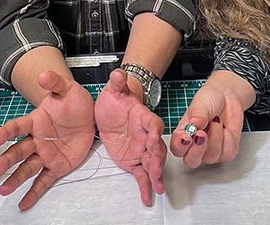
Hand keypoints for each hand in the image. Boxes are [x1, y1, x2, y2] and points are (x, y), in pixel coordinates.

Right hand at [0, 71, 94, 209]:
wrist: (88, 115)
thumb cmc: (73, 101)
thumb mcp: (67, 88)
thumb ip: (54, 82)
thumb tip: (44, 75)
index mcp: (36, 121)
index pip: (17, 126)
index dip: (5, 132)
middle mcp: (37, 139)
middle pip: (18, 151)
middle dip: (6, 160)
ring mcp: (45, 154)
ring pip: (27, 168)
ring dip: (15, 179)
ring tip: (4, 189)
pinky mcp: (56, 166)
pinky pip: (43, 180)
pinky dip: (34, 192)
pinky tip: (23, 202)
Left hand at [94, 69, 165, 205]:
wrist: (111, 110)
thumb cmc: (116, 100)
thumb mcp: (113, 89)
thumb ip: (117, 82)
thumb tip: (118, 73)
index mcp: (143, 117)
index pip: (153, 123)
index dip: (155, 131)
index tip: (155, 136)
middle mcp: (146, 135)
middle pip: (156, 148)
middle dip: (157, 160)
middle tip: (156, 169)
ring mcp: (142, 149)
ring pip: (152, 163)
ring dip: (156, 174)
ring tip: (158, 186)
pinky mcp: (134, 160)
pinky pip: (142, 174)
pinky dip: (145, 186)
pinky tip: (148, 196)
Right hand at [170, 71, 251, 167]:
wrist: (228, 97)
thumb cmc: (209, 100)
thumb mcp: (200, 103)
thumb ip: (197, 114)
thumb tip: (195, 124)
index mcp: (183, 135)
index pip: (177, 148)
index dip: (180, 146)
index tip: (186, 137)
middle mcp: (195, 146)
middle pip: (191, 161)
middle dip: (197, 149)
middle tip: (202, 133)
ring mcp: (210, 151)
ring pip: (211, 156)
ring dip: (216, 136)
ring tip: (215, 121)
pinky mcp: (226, 152)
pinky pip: (227, 152)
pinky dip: (228, 137)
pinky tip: (224, 128)